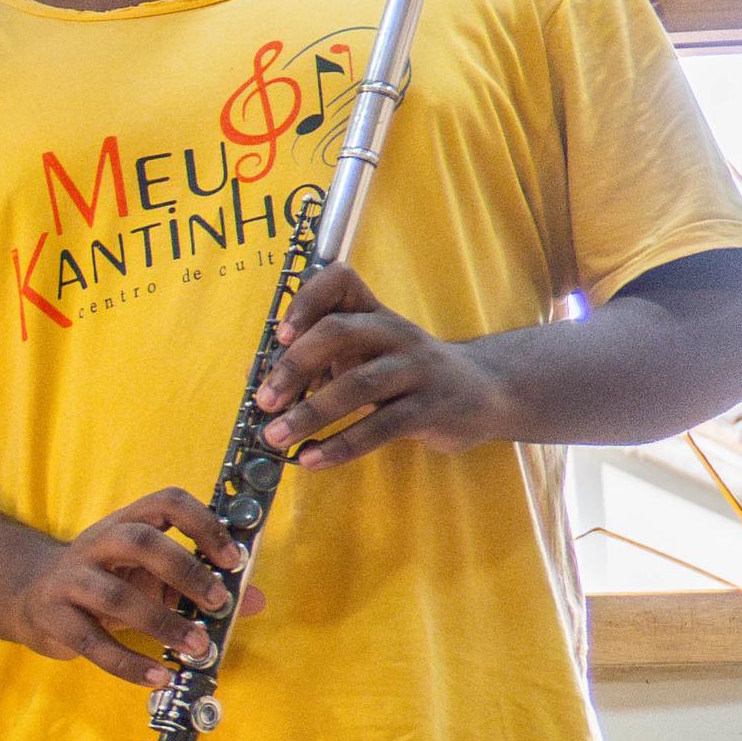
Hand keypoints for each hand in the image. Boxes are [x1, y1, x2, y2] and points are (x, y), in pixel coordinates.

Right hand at [8, 487, 268, 686]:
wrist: (28, 595)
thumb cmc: (104, 581)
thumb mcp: (150, 575)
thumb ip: (199, 585)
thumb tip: (256, 600)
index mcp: (125, 524)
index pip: (166, 503)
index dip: (203, 525)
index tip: (232, 560)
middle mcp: (95, 544)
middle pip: (138, 542)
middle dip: (185, 571)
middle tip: (219, 603)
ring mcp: (69, 580)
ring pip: (115, 596)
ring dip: (162, 623)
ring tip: (197, 648)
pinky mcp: (53, 618)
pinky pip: (93, 644)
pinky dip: (129, 664)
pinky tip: (159, 676)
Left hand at [255, 266, 510, 469]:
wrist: (484, 391)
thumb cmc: (406, 373)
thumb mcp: (367, 354)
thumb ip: (319, 360)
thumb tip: (257, 375)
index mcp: (373, 313)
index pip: (340, 282)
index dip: (306, 301)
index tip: (278, 335)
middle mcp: (395, 333)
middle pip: (339, 332)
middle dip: (294, 366)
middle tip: (264, 401)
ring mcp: (417, 369)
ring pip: (358, 385)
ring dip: (310, 413)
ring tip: (276, 437)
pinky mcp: (432, 407)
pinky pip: (382, 426)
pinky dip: (342, 444)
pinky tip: (313, 458)